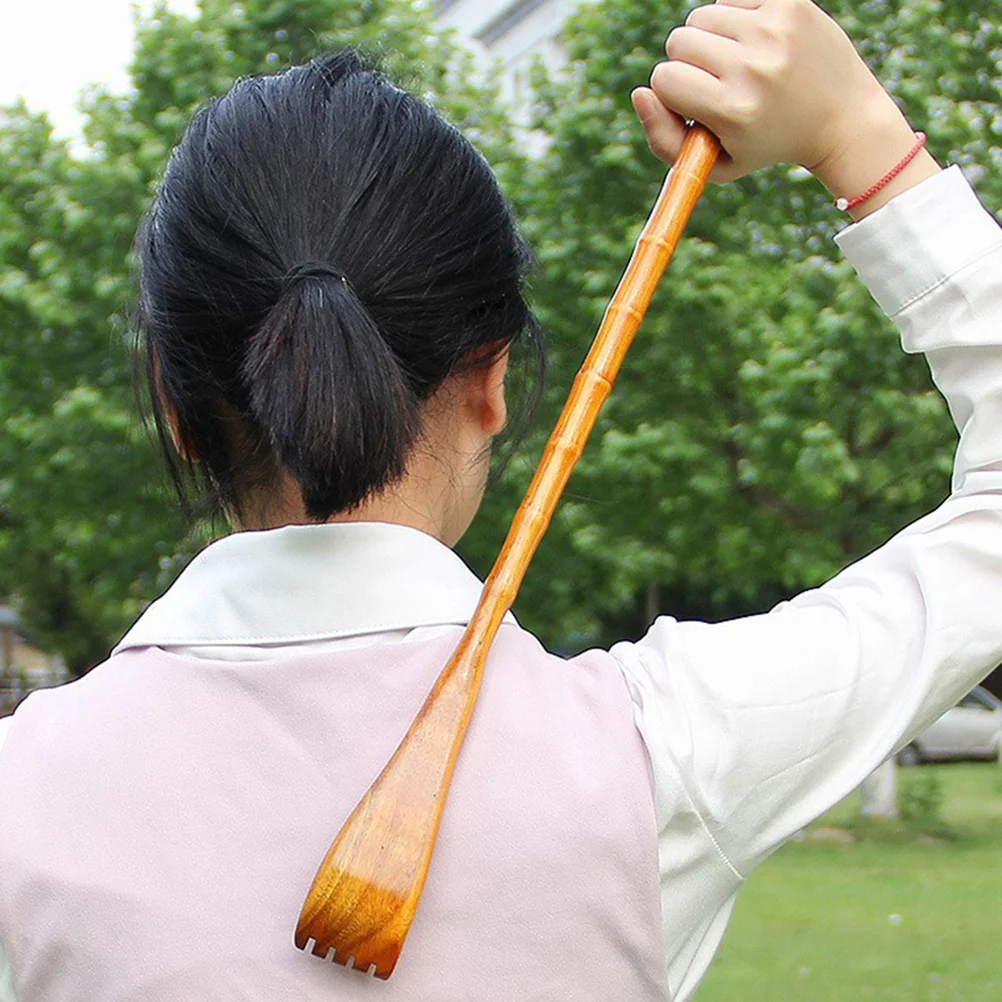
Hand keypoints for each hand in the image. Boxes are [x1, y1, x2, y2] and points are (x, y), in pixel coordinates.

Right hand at [632, 0, 939, 215]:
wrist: (842, 119)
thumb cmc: (766, 146)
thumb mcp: (713, 163)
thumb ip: (663, 139)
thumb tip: (638, 93)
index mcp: (732, 110)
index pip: (664, 79)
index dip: (673, 93)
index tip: (696, 104)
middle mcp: (753, 67)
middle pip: (678, 41)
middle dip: (687, 63)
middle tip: (715, 82)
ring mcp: (774, 30)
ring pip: (701, 16)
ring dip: (708, 39)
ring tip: (734, 62)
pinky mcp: (790, 3)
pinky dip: (733, 18)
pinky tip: (754, 41)